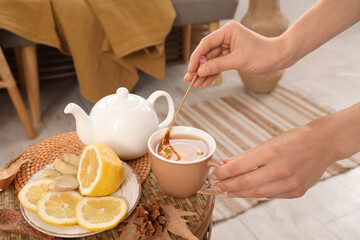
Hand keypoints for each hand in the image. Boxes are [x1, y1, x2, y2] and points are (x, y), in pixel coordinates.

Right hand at [184, 20, 285, 87]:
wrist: (278, 57)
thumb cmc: (262, 54)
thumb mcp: (238, 61)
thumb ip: (217, 65)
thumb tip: (200, 71)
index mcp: (228, 31)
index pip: (206, 44)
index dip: (196, 58)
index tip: (190, 70)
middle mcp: (226, 37)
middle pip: (207, 53)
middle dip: (199, 68)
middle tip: (189, 79)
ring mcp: (229, 46)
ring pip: (212, 61)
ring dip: (204, 73)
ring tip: (196, 84)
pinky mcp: (232, 55)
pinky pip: (219, 65)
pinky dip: (213, 74)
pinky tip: (205, 82)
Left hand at [210, 124, 334, 198]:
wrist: (323, 144)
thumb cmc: (295, 139)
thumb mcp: (269, 143)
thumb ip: (246, 156)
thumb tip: (226, 163)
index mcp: (271, 152)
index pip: (239, 166)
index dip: (223, 173)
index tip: (214, 175)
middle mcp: (281, 169)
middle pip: (245, 183)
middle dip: (227, 185)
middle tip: (216, 186)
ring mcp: (290, 182)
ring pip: (257, 193)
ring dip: (239, 192)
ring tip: (228, 191)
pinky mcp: (297, 191)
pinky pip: (271, 195)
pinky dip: (257, 194)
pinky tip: (248, 192)